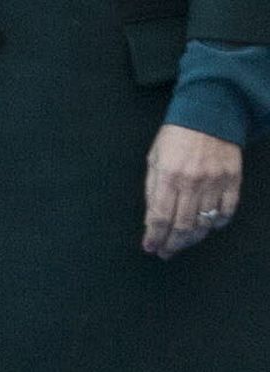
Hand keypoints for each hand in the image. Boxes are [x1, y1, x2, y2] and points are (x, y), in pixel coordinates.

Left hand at [143, 123, 241, 257]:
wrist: (210, 108)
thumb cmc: (178, 134)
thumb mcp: (155, 159)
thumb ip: (152, 191)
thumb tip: (150, 223)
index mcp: (169, 175)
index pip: (159, 218)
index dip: (154, 238)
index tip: (151, 247)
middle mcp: (192, 181)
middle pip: (181, 227)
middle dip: (172, 245)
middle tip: (166, 251)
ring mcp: (215, 180)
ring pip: (204, 223)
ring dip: (192, 238)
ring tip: (183, 241)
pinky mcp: (232, 177)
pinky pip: (227, 210)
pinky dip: (218, 223)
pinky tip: (208, 225)